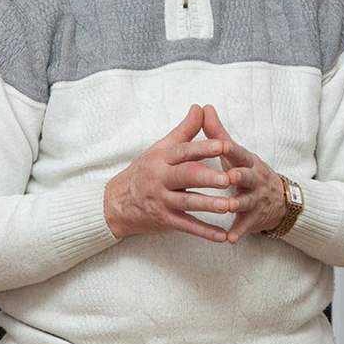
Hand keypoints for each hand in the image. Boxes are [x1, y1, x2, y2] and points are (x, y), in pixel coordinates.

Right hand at [104, 104, 232, 241]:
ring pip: (187, 203)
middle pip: (185, 176)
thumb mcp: (160, 148)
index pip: (184, 151)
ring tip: (228, 206)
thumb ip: (184, 131)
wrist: (115, 203)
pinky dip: (204, 232)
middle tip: (228, 178)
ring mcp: (162, 201)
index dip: (204, 148)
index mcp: (162, 158)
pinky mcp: (164, 220)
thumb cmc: (144, 171)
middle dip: (207, 178)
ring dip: (208, 206)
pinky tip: (222, 236)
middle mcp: (160, 179)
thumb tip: (200, 108)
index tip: (224, 145)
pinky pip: (186, 226)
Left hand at [201, 104, 287, 243]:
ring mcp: (256, 200)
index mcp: (247, 161)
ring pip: (246, 202)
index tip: (222, 144)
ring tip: (227, 207)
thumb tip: (204, 107)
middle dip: (239, 176)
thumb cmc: (247, 171)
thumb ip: (218, 133)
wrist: (280, 201)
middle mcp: (254, 179)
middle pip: (248, 176)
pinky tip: (229, 238)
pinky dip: (238, 232)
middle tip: (229, 176)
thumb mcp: (236, 153)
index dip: (231, 149)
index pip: (239, 153)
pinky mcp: (254, 219)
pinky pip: (246, 226)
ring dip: (237, 204)